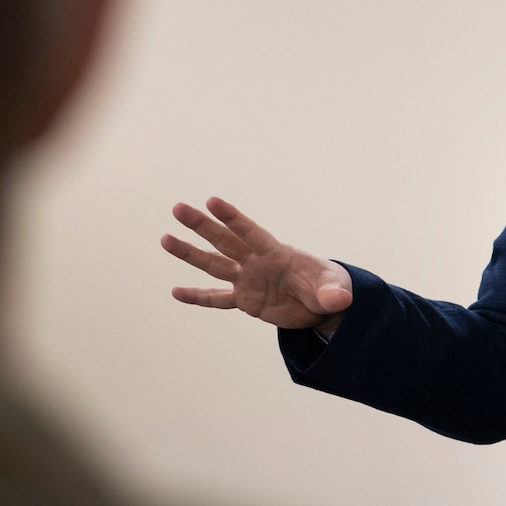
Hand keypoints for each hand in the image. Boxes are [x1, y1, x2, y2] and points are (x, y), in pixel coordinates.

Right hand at [161, 197, 352, 333]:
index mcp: (277, 253)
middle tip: (178, 208)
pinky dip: (197, 296)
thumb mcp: (335, 291)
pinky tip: (175, 293)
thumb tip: (340, 301)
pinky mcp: (245, 300)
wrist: (323, 304)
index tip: (212, 201)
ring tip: (165, 239)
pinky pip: (217, 299)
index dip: (233, 218)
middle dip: (202, 225)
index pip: (251, 233)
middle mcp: (257, 262)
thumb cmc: (330, 287)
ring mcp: (248, 280)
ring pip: (214, 264)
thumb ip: (334, 293)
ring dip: (190, 253)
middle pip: (224, 241)